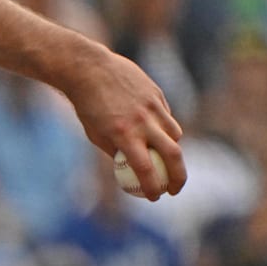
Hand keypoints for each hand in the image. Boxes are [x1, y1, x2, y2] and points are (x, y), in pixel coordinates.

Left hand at [62, 50, 185, 199]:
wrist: (89, 69)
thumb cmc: (87, 105)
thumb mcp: (96, 133)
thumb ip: (116, 151)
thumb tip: (132, 170)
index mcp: (123, 134)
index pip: (146, 169)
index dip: (153, 187)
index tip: (155, 197)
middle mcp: (142, 121)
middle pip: (173, 155)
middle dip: (179, 177)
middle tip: (175, 189)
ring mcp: (153, 106)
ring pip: (175, 135)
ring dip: (172, 150)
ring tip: (162, 158)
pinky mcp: (157, 95)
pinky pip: (168, 117)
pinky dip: (164, 129)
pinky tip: (153, 130)